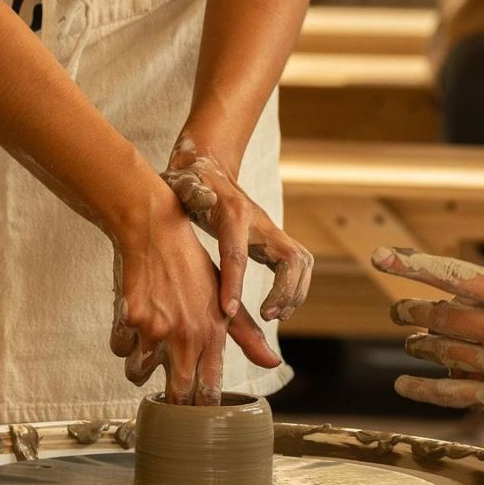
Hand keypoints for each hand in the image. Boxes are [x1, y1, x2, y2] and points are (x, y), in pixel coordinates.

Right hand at [109, 187, 281, 405]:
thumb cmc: (192, 265)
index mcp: (211, 331)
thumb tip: (274, 363)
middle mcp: (185, 334)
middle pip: (177, 392)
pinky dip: (123, 344)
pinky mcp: (128, 318)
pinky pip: (120, 349)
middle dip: (173, 402)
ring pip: (139, 374)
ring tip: (146, 353)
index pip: (208, 388)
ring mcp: (154, 328)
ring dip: (141, 370)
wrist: (155, 230)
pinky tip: (132, 327)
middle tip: (170, 405)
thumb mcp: (223, 297)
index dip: (202, 409)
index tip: (198, 418)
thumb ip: (246, 335)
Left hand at [162, 139, 312, 323]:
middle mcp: (260, 221)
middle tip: (266, 316)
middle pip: (289, 257)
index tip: (228, 312)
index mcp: (233, 213)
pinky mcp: (275, 239)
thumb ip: (189, 191)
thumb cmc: (189, 182)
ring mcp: (271, 229)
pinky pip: (298, 265)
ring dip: (295, 292)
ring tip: (274, 316)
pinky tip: (279, 308)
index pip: (237, 252)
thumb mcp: (182, 183)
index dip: (234, 283)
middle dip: (284, 290)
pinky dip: (296, 288)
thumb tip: (202, 198)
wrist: (208, 168)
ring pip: (301, 262)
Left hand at [371, 191, 483, 427]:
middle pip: (439, 317)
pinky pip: (454, 394)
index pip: (449, 274)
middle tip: (397, 311)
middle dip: (412, 311)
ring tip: (409, 342)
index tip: (381, 257)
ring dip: (419, 345)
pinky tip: (404, 385)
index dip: (411, 265)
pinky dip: (424, 390)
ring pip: (442, 352)